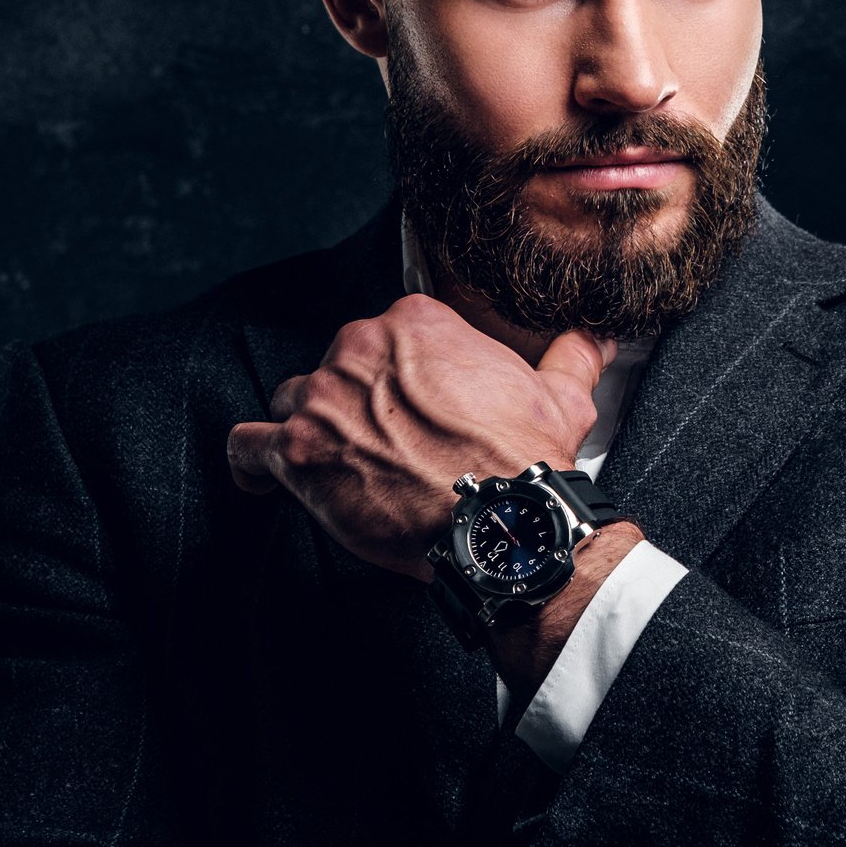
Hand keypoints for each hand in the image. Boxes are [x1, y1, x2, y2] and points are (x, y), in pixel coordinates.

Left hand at [225, 295, 612, 579]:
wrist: (499, 522)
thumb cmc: (525, 461)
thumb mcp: (561, 397)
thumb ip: (572, 356)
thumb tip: (598, 339)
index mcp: (415, 323)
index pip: (385, 337)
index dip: (397, 377)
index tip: (412, 409)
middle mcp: (360, 347)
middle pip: (335, 368)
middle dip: (352, 404)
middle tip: (384, 446)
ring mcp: (322, 398)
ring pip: (291, 401)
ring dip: (306, 430)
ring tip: (329, 464)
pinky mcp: (296, 453)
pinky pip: (247, 446)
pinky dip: (251, 464)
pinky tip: (263, 479)